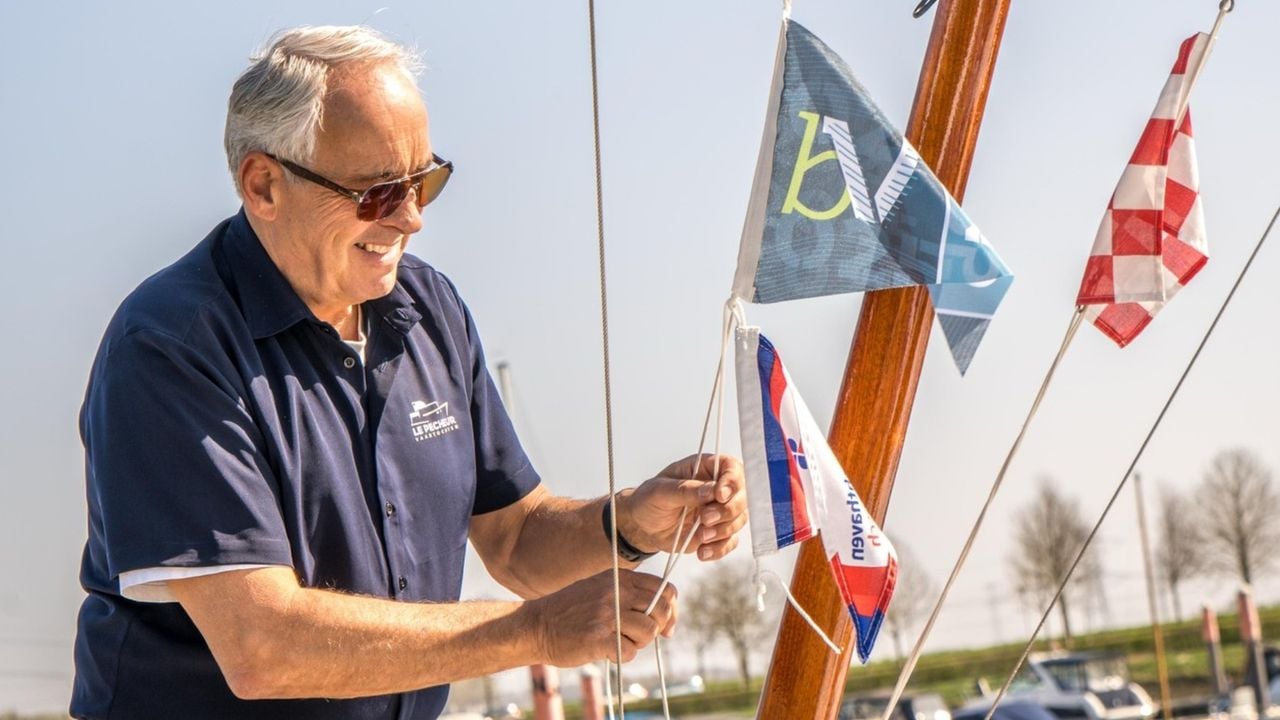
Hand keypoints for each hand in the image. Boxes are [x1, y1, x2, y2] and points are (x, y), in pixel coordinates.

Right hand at [524, 570, 677, 665]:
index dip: (671, 610)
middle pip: (661, 611)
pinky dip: (623, 656)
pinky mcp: (599, 637)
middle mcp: (616, 591)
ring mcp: (608, 614)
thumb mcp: (601, 588)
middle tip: (639, 637)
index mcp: (620, 577)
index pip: (665, 590)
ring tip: (620, 643)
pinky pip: (630, 651)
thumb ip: (630, 594)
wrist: (536, 625)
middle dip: (657, 629)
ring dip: (638, 643)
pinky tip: (608, 652)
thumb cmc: (571, 611)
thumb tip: (666, 617)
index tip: (665, 626)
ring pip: (649, 632)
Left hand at [617, 454, 746, 561]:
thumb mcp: (660, 491)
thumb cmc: (649, 501)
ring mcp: (719, 511)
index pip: (731, 468)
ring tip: (701, 536)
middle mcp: (717, 489)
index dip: (731, 481)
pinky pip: (730, 541)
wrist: (642, 526)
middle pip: (742, 496)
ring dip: (723, 531)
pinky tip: (701, 552)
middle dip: (728, 510)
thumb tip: (711, 490)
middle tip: (706, 518)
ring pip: (739, 519)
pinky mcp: (717, 532)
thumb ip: (685, 490)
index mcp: (705, 469)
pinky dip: (719, 549)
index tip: (720, 495)